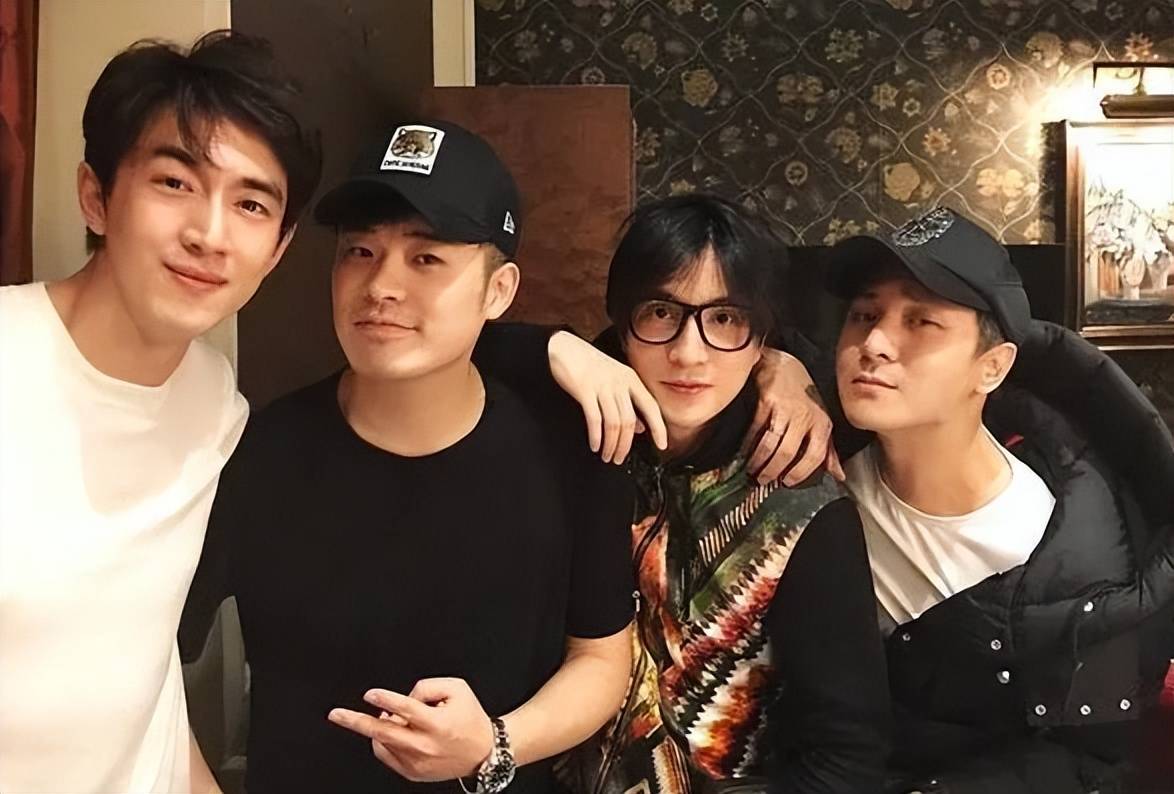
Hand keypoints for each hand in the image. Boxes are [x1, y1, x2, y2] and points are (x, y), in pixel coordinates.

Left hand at [328, 678, 493, 781]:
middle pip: (383, 732)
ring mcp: (417, 762)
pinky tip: (394, 731)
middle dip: (356, 721)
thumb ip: (427, 687)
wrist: (483, 751)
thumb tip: (402, 699)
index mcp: (437, 724)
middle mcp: (425, 745)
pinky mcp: (413, 772)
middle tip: (335, 714)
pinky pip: (387, 755)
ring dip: (377, 727)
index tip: (369, 695)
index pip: (406, 709)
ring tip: (389, 717)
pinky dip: (384, 741)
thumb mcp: (457, 688)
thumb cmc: (469, 718)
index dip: (385, 699)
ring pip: (382, 743)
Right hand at [547, 331, 667, 463]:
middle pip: (629, 421)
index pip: (651, 406)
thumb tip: (641, 427)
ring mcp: (602, 386)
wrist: (563, 348)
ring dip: (611, 444)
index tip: (662, 445)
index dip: (659, 427)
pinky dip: (596, 436)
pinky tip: (595, 445)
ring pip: (614, 423)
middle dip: (626, 445)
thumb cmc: (588, 364)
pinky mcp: (584, 390)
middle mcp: (619, 382)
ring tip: (607, 456)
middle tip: (619, 458)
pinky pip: (594, 419)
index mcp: (630, 379)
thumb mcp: (614, 379)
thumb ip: (628, 402)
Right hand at [745, 349, 843, 486]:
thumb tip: (839, 476)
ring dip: (759, 461)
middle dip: (774, 470)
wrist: (782, 365)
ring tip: (751, 470)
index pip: (815, 455)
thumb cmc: (802, 395)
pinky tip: (744, 451)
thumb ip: (828, 450)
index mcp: (822, 423)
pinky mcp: (767, 400)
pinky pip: (756, 428)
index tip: (787, 483)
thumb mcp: (821, 420)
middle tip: (763, 481)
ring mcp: (786, 408)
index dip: (801, 472)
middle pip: (789, 452)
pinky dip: (748, 443)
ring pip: (771, 443)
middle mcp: (806, 416)